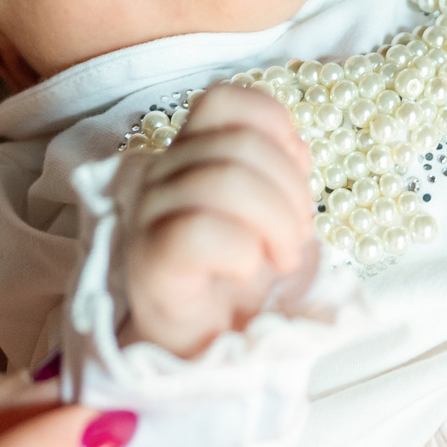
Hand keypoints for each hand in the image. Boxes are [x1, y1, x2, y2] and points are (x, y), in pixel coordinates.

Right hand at [123, 86, 314, 358]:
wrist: (198, 346)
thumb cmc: (232, 275)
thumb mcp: (265, 211)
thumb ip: (275, 168)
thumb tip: (296, 150)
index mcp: (187, 151)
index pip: (223, 100)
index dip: (273, 125)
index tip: (299, 169)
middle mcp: (159, 172)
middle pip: (239, 144)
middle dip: (291, 191)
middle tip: (300, 235)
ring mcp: (147, 214)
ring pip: (224, 182)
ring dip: (277, 224)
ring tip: (283, 259)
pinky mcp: (146, 260)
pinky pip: (198, 231)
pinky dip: (242, 252)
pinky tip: (246, 273)